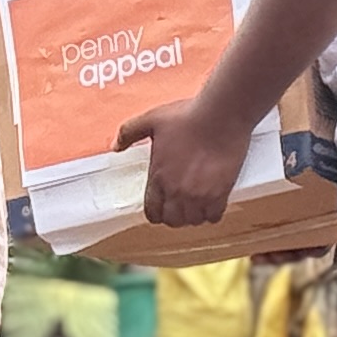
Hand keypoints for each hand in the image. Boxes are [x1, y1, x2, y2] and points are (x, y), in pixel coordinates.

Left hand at [118, 85, 253, 231]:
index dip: (156, 211)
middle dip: (174, 215)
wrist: (221, 115)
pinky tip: (212, 201)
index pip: (152, 211)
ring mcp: (199, 194)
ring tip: (196, 204)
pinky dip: (212, 212)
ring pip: (193, 221)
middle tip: (180, 205)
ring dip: (193, 215)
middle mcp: (176, 191)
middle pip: (172, 221)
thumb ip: (129, 133)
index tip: (162, 205)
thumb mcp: (151, 119)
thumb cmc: (188, 116)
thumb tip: (115, 146)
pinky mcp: (220, 192)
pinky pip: (214, 216)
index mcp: (158, 177)